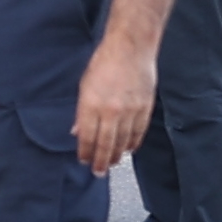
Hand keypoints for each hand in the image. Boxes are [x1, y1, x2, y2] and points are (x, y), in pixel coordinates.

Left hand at [73, 32, 157, 174]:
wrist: (130, 49)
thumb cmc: (103, 64)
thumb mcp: (84, 86)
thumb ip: (81, 112)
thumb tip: (77, 132)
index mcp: (91, 104)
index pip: (87, 137)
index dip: (85, 152)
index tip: (83, 160)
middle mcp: (110, 111)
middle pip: (105, 144)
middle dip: (101, 161)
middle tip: (98, 172)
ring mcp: (130, 110)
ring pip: (123, 141)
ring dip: (117, 155)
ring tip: (112, 163)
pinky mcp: (145, 108)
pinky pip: (138, 132)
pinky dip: (133, 143)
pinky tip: (128, 149)